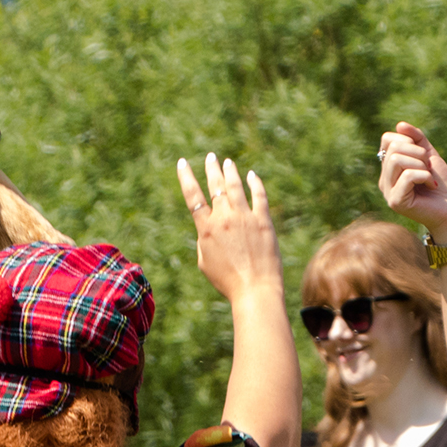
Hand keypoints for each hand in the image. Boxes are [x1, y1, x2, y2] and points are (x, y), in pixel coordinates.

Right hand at [176, 153, 281, 300]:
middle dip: (211, 169)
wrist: (254, 289)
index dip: (186, 177)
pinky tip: (252, 175)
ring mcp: (245, 217)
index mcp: (206, 228)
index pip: (193, 196)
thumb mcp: (205, 263)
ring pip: (236, 187)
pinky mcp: (263, 221)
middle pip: (216, 186)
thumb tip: (210, 228)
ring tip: (227, 162)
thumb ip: (205, 241)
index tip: (182, 163)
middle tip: (211, 157)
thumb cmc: (227, 281)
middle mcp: (225, 218)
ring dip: (231, 172)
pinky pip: (259, 196)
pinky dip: (255, 184)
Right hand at [376, 122, 446, 242]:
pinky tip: (431, 186)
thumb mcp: (429, 155)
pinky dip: (425, 176)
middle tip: (428, 168)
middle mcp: (384, 179)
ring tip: (429, 178)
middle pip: (393, 148)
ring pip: (397, 160)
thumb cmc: (441, 186)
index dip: (408, 140)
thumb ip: (417, 139)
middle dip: (418, 153)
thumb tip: (400, 125)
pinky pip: (408, 176)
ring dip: (421, 165)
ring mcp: (387, 191)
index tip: (422, 156)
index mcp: (389, 168)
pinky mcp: (395, 201)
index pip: (387, 139)